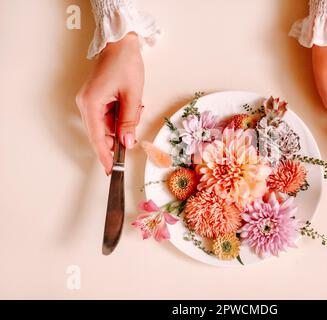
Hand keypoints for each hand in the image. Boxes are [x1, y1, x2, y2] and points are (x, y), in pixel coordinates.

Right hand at [76, 33, 143, 174]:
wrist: (121, 43)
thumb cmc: (125, 63)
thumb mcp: (132, 95)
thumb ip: (129, 121)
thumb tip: (127, 143)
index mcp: (91, 103)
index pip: (96, 137)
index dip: (104, 155)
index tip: (110, 170)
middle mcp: (85, 104)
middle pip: (99, 133)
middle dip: (118, 138)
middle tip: (132, 140)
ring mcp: (89, 101)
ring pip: (105, 126)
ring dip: (121, 126)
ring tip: (135, 110)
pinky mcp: (95, 99)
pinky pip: (107, 117)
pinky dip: (119, 118)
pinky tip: (130, 107)